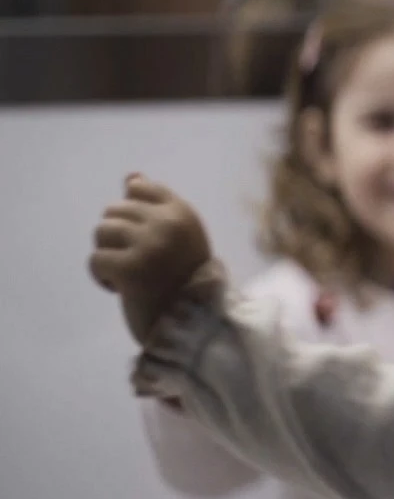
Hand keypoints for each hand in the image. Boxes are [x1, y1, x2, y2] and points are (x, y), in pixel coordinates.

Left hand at [88, 174, 213, 342]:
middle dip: (116, 235)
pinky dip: (101, 275)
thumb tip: (130, 176)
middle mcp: (166, 223)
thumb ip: (155, 206)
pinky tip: (120, 287)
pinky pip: (95, 259)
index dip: (130, 211)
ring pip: (101, 231)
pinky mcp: (130, 268)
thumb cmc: (184, 277)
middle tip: (134, 259)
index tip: (140, 235)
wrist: (193, 321)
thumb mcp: (178, 235)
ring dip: (107, 253)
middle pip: (114, 210)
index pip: (141, 188)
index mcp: (182, 212)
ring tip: (126, 272)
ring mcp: (148, 245)